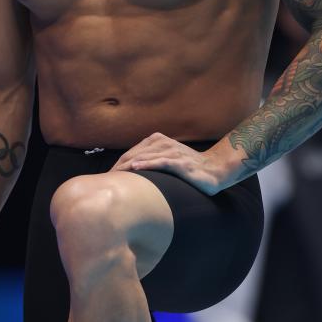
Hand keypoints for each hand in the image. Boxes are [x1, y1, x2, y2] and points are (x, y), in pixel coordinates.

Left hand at [109, 132, 224, 194]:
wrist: (215, 169)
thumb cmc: (188, 167)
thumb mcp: (166, 160)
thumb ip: (151, 162)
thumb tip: (130, 174)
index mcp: (157, 141)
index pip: (131, 153)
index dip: (118, 165)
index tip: (107, 178)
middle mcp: (163, 143)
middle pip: (134, 154)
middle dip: (119, 167)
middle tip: (106, 180)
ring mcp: (172, 152)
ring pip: (145, 157)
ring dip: (128, 166)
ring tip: (115, 175)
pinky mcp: (181, 162)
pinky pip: (161, 162)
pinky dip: (148, 164)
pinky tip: (136, 168)